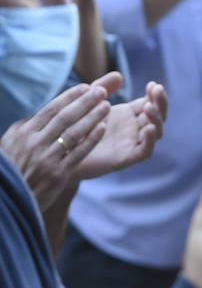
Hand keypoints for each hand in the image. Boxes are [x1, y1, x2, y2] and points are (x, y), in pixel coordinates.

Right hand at [0, 76, 117, 210]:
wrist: (9, 200)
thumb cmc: (12, 169)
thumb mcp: (12, 144)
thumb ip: (28, 126)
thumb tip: (47, 110)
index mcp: (24, 133)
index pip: (51, 109)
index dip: (70, 97)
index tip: (86, 87)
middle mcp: (35, 143)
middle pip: (65, 117)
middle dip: (85, 102)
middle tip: (102, 91)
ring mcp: (47, 159)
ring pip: (74, 133)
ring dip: (92, 117)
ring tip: (106, 106)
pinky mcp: (58, 175)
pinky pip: (78, 153)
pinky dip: (91, 139)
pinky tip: (103, 128)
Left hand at [76, 81, 167, 178]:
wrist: (64, 151)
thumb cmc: (76, 126)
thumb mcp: (89, 102)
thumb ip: (102, 88)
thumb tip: (118, 75)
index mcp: (128, 115)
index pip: (150, 102)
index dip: (154, 94)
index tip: (152, 84)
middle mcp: (133, 128)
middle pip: (157, 116)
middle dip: (160, 102)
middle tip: (157, 89)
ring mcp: (131, 143)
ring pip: (156, 132)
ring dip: (156, 118)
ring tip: (148, 107)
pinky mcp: (126, 157)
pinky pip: (145, 151)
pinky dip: (150, 140)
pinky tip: (149, 128)